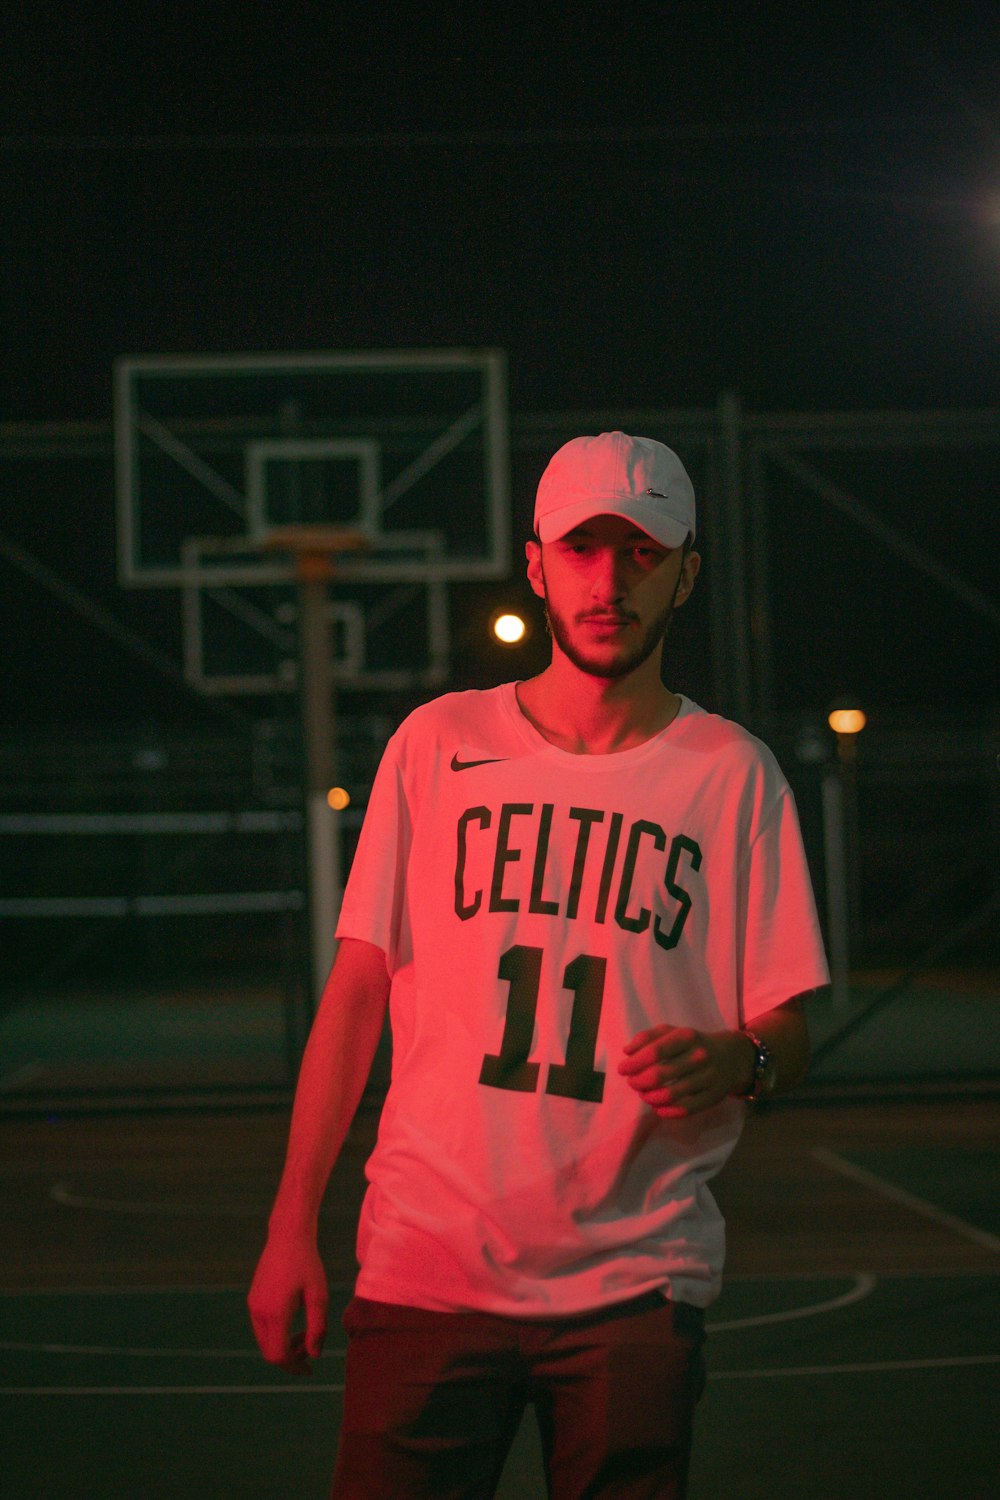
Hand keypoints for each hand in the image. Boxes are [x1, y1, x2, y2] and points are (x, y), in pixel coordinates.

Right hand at [247, 1233, 328, 1374]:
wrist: (287, 1236)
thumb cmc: (308, 1263)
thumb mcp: (319, 1295)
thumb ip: (317, 1328)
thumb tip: (315, 1355)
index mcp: (276, 1313)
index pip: (278, 1356)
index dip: (294, 1367)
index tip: (310, 1368)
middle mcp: (258, 1312)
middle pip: (270, 1353)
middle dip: (290, 1358)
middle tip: (310, 1348)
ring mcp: (253, 1306)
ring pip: (264, 1342)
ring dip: (283, 1346)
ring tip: (304, 1334)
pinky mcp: (252, 1300)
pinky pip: (261, 1328)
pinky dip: (276, 1334)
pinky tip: (293, 1321)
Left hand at [618, 1024, 751, 1116]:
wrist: (731, 1057)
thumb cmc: (693, 1043)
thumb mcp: (672, 1032)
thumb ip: (647, 1037)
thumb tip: (627, 1052)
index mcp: (687, 1037)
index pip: (655, 1052)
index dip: (634, 1063)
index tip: (623, 1070)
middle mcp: (699, 1056)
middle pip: (659, 1075)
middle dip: (639, 1082)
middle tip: (632, 1083)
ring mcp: (707, 1078)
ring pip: (670, 1095)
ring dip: (649, 1097)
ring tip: (643, 1094)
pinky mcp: (712, 1098)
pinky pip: (684, 1109)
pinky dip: (665, 1111)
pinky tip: (657, 1106)